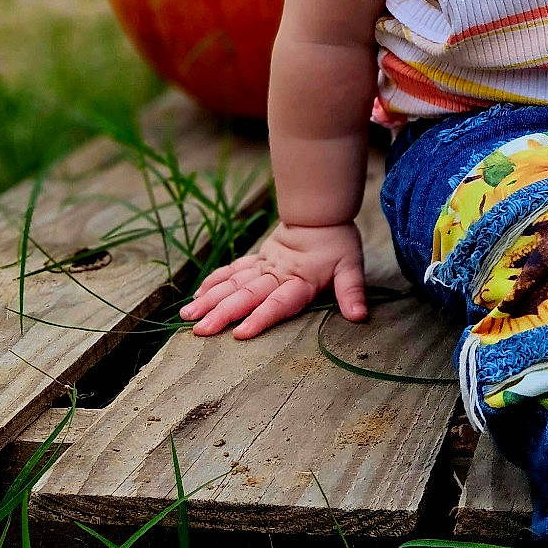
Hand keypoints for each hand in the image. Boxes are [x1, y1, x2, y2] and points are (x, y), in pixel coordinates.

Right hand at [179, 221, 367, 339]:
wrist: (320, 212)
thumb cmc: (337, 243)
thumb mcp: (351, 267)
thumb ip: (352, 292)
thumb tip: (360, 317)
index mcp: (299, 280)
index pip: (278, 302)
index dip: (260, 318)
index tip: (240, 334)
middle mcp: (276, 274)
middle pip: (246, 295)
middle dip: (222, 313)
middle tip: (200, 331)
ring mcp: (263, 265)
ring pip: (233, 283)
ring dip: (210, 299)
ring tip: (188, 317)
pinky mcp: (256, 259)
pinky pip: (232, 270)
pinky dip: (214, 281)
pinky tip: (197, 295)